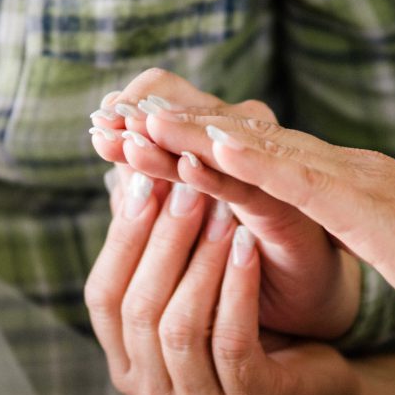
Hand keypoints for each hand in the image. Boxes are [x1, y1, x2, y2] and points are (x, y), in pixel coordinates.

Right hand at [84, 168, 394, 394]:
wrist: (320, 391)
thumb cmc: (249, 331)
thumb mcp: (197, 290)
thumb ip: (159, 247)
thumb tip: (125, 173)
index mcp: (128, 366)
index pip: (103, 297)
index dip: (121, 237)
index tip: (142, 179)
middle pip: (138, 310)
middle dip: (162, 242)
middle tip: (185, 188)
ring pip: (179, 327)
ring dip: (200, 261)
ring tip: (221, 211)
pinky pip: (231, 341)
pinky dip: (236, 288)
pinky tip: (249, 246)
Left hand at [89, 69, 358, 340]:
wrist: (298, 294)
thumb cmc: (234, 252)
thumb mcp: (183, 214)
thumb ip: (152, 182)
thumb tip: (105, 150)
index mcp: (212, 135)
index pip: (168, 100)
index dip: (133, 103)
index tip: (97, 121)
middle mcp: (242, 139)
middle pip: (188, 110)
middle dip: (142, 117)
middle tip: (104, 123)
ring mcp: (265, 168)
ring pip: (212, 142)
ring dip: (171, 138)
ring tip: (134, 139)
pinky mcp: (283, 204)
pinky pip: (245, 185)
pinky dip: (215, 174)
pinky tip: (187, 168)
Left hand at [135, 107, 394, 336]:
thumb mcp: (375, 236)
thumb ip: (337, 219)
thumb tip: (301, 219)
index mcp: (333, 179)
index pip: (249, 154)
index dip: (192, 142)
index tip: (137, 139)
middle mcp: (333, 166)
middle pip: (239, 138)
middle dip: (174, 126)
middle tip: (114, 115)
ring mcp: (346, 176)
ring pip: (253, 145)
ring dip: (192, 130)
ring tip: (137, 116)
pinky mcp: (361, 201)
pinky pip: (291, 176)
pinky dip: (244, 158)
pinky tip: (201, 146)